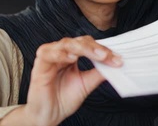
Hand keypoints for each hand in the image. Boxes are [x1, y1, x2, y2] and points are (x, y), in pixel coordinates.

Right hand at [0, 36, 121, 125]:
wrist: (49, 115)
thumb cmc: (64, 99)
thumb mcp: (86, 84)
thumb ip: (98, 72)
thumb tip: (116, 64)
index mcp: (71, 55)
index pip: (88, 45)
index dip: (103, 49)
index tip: (117, 58)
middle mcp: (61, 53)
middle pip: (79, 41)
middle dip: (95, 48)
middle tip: (108, 56)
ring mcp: (50, 57)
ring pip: (66, 44)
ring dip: (82, 48)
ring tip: (96, 55)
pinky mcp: (39, 65)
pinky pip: (48, 53)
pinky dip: (60, 54)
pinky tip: (72, 58)